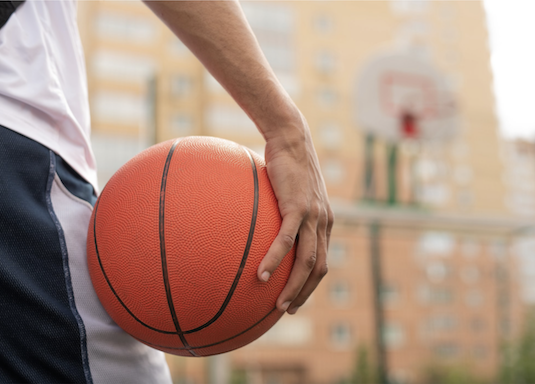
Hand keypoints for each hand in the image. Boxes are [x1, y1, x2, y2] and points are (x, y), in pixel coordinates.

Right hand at [257, 111, 333, 314]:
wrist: (291, 138)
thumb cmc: (285, 163)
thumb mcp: (287, 191)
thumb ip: (282, 211)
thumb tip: (261, 223)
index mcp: (323, 221)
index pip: (322, 260)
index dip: (311, 283)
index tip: (296, 296)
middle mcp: (323, 222)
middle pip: (319, 267)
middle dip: (305, 292)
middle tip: (288, 309)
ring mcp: (313, 216)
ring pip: (307, 260)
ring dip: (294, 286)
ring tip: (279, 304)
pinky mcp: (298, 207)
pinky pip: (286, 241)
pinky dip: (274, 261)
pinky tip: (260, 275)